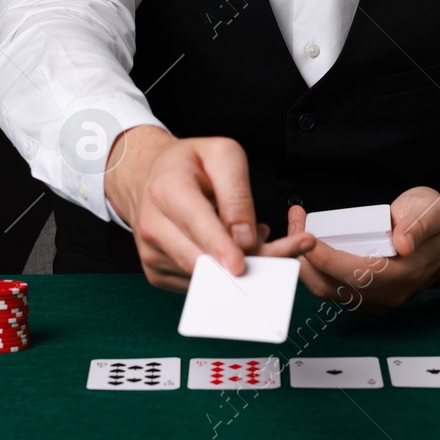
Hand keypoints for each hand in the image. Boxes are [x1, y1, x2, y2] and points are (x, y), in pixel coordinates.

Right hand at [103, 125, 314, 291]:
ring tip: (257, 238)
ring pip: (205, 277)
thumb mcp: (222, 155)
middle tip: (291, 250)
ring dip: (241, 267)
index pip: (195, 223)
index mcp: (166, 189)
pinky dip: (224, 273)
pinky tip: (234, 250)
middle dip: (250, 262)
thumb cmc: (189, 164)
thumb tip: (246, 240)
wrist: (149, 176)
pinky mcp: (157, 273)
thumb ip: (237, 194)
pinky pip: (199, 284)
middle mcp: (153, 226)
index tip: (240, 265)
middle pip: (203, 258)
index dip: (220, 246)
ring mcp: (152, 254)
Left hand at [288, 187, 439, 313]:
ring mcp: (375, 301)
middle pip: (331, 286)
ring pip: (326, 290)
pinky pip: (332, 290)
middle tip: (295, 222)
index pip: (355, 273)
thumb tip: (402, 242)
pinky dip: (315, 269)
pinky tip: (308, 244)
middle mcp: (386, 295)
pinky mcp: (366, 299)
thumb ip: (417, 225)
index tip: (306, 236)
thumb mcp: (432, 213)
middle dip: (305, 256)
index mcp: (403, 275)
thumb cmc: (435, 226)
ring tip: (297, 227)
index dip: (327, 258)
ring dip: (305, 262)